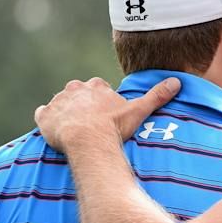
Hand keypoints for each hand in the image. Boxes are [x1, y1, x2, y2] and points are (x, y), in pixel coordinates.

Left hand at [34, 77, 180, 152]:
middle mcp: (74, 89)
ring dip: (65, 113)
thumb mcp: (138, 111)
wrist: (87, 141)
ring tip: (74, 130)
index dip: (101, 101)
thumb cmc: (113, 127)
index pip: (97, 88)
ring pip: (61, 103)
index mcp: (96, 86)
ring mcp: (58, 102)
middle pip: (77, 93)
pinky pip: (43, 114)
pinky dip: (48, 120)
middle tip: (90, 123)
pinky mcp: (44, 116)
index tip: (105, 115)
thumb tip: (177, 81)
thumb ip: (156, 95)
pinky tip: (56, 131)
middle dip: (82, 105)